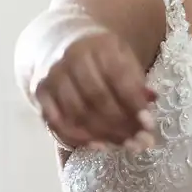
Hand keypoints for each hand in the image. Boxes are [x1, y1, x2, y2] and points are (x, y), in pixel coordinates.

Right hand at [30, 28, 156, 150]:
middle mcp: (72, 58)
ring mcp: (53, 76)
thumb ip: (136, 82)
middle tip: (140, 142)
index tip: (149, 125)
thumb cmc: (101, 58)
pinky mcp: (40, 93)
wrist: (62, 45)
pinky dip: (78, 138)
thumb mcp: (123, 59)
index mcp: (99, 45)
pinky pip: (57, 122)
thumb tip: (151, 104)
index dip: (134, 103)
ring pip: (78, 113)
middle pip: (97, 98)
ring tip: (123, 146)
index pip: (118, 76)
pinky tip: (98, 146)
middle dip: (121, 124)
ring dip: (103, 135)